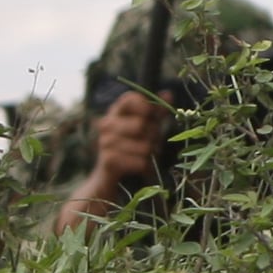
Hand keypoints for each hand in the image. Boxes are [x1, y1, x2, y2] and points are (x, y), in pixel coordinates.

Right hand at [52, 90, 167, 230]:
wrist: (108, 178)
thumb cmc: (132, 147)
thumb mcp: (146, 128)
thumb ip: (156, 112)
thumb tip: (168, 93)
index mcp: (115, 112)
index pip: (129, 98)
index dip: (144, 105)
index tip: (151, 114)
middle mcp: (106, 125)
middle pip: (141, 124)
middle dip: (152, 136)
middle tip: (149, 143)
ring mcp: (105, 143)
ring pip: (143, 145)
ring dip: (149, 153)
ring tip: (142, 156)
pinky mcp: (108, 161)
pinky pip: (139, 161)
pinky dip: (144, 165)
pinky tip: (138, 167)